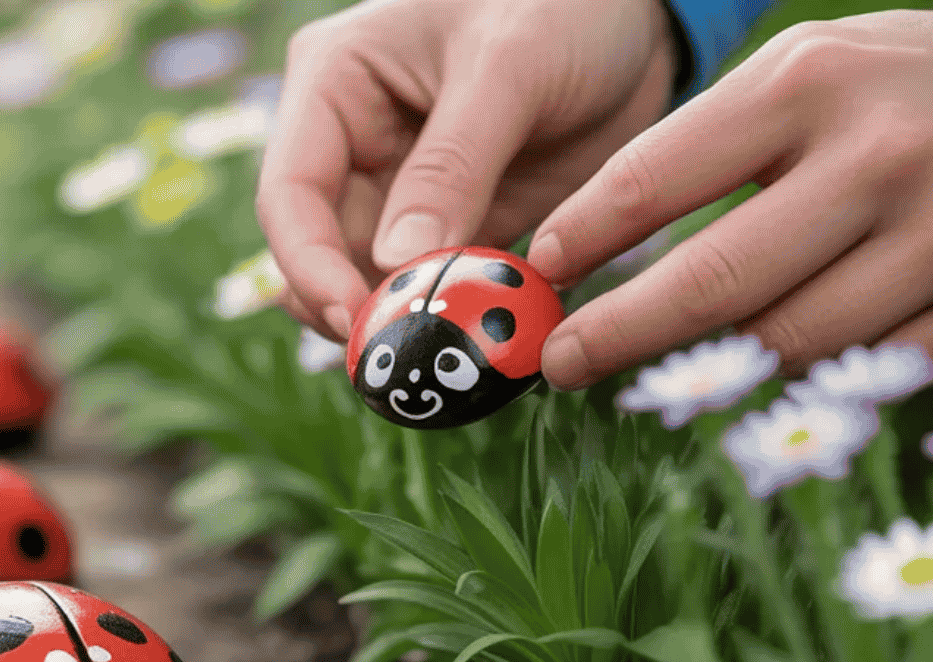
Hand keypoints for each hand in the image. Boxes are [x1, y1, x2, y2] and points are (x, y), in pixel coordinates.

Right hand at [255, 0, 681, 340]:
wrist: (640, 18)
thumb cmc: (562, 4)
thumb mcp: (508, 68)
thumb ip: (451, 165)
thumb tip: (394, 263)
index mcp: (335, 83)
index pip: (292, 192)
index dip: (309, 264)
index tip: (352, 318)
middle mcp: (354, 143)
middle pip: (322, 250)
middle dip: (353, 306)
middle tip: (393, 355)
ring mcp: (401, 191)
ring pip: (372, 279)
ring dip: (401, 320)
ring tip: (440, 355)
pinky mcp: (454, 225)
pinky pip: (436, 286)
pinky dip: (454, 316)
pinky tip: (481, 336)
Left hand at [528, 7, 932, 390]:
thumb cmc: (903, 89)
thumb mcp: (806, 75)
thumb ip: (705, 148)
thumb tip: (583, 248)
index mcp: (812, 84)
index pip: (656, 180)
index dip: (582, 241)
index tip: (541, 276)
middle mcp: (882, 157)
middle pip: (712, 284)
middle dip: (617, 336)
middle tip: (560, 363)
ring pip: (785, 345)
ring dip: (706, 372)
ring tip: (655, 377)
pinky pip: (863, 377)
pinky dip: (801, 390)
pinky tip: (756, 388)